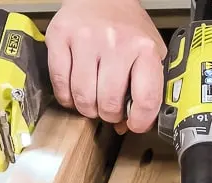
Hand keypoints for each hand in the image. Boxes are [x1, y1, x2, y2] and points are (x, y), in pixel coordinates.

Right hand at [46, 0, 166, 132]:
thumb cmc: (128, 28)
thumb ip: (148, 88)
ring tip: (92, 100)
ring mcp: (86, 40)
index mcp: (145, 49)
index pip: (146, 100)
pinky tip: (74, 93)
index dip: (139, 122)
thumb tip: (126, 125)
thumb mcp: (151, 53)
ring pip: (83, 97)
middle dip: (108, 115)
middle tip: (108, 110)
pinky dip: (66, 97)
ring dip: (87, 108)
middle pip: (109, 104)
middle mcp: (115, 43)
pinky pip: (60, 83)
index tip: (133, 124)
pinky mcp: (60, 38)